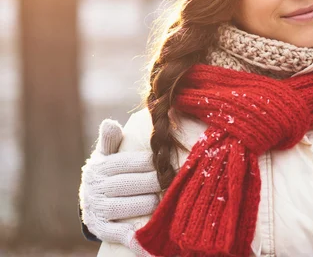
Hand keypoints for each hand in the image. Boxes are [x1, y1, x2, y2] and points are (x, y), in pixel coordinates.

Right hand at [79, 119, 160, 254]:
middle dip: (154, 182)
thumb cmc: (108, 171)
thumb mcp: (107, 153)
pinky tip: (146, 238)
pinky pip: (116, 233)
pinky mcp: (99, 228)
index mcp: (99, 167)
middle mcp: (95, 188)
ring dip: (148, 204)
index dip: (149, 162)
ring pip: (127, 206)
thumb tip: (109, 123)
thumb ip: (111, 139)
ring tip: (165, 200)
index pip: (127, 162)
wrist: (91, 199)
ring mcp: (97, 209)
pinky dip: (131, 237)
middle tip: (173, 179)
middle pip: (130, 184)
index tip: (167, 160)